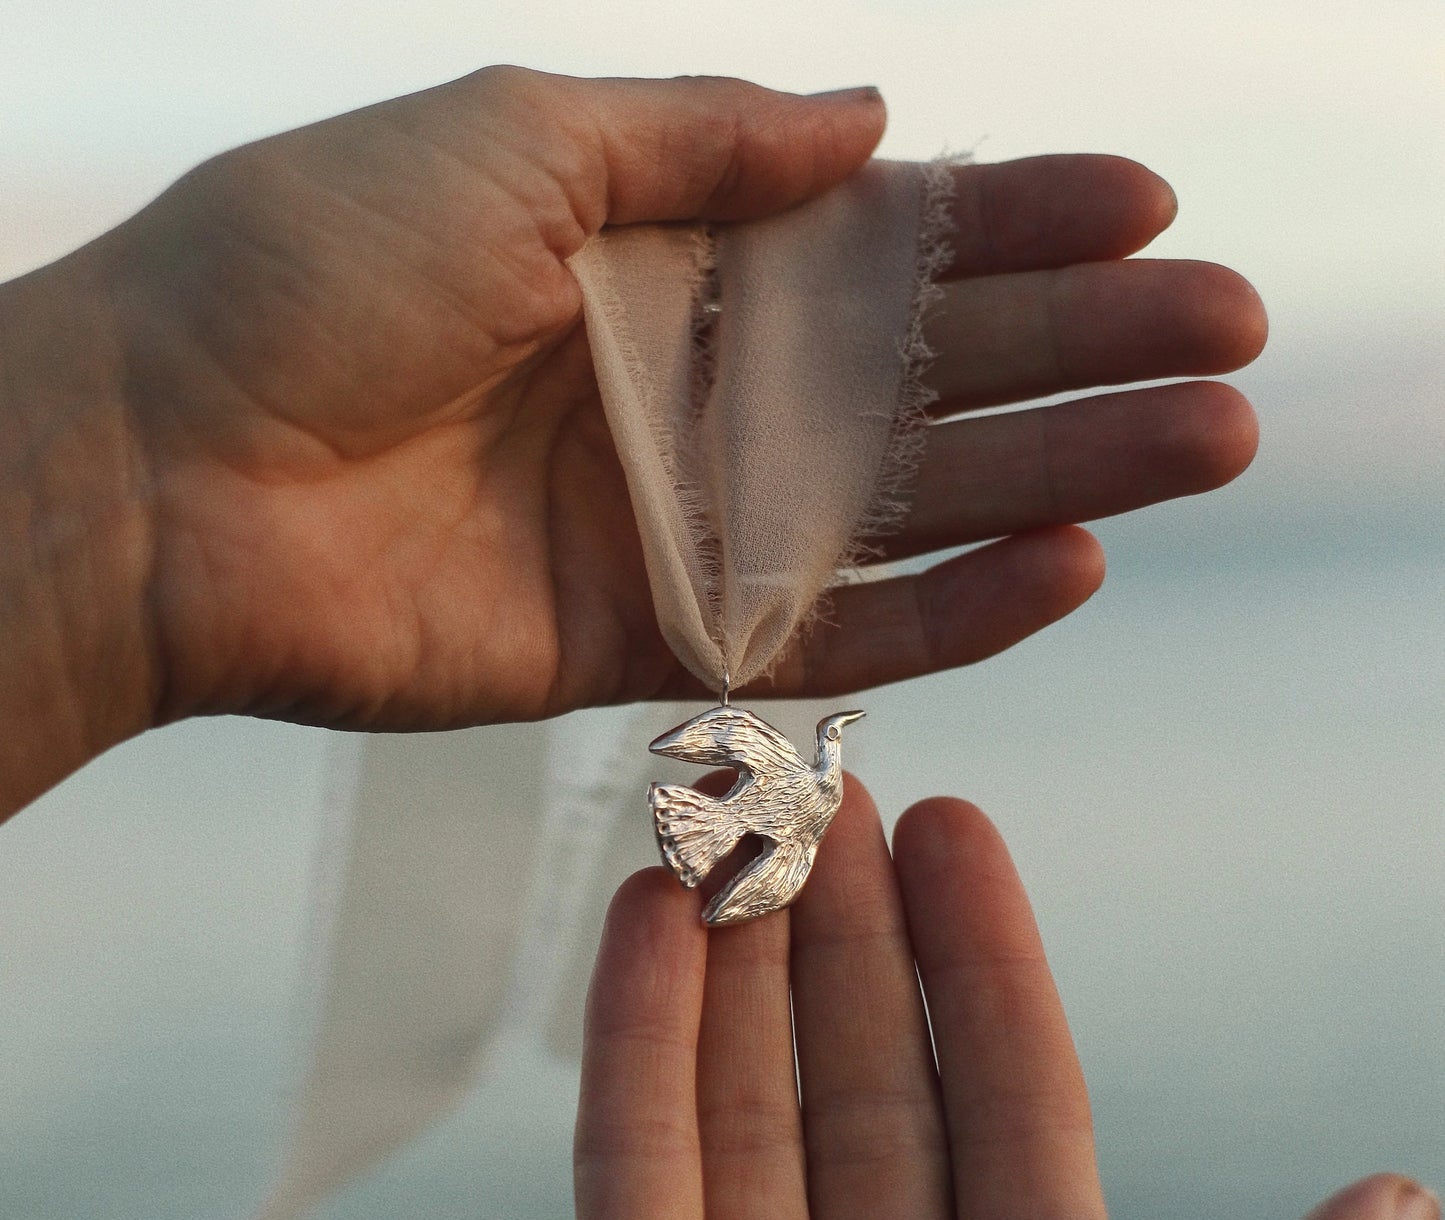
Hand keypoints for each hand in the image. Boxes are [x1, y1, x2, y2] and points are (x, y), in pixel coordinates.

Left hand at [2, 68, 1263, 808]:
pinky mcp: (651, 649)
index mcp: (662, 250)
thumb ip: (705, 140)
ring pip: (909, 509)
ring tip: (1211, 443)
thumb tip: (877, 118)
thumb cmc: (304, 270)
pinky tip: (1071, 569)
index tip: (1148, 210)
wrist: (165, 466)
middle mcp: (689, 391)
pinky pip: (831, 640)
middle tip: (1234, 338)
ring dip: (1063, 476)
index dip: (1016, 224)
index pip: (880, 240)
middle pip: (926, 376)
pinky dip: (950, 615)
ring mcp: (679, 528)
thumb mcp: (512, 140)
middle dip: (1085, 353)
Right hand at [439, 784, 1434, 1219]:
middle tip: (820, 788)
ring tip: (725, 828)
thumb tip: (1401, 1201)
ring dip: (743, 964)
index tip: (949, 827)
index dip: (986, 959)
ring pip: (753, 1112)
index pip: (1013, 1105)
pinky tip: (645, 922)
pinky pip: (640, 1166)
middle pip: (875, 1089)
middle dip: (851, 936)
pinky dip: (641, 1042)